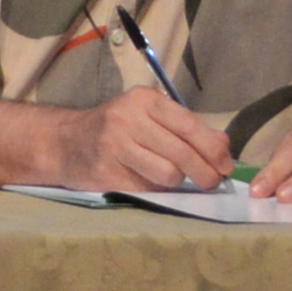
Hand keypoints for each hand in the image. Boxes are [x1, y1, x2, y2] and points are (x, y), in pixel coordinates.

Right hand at [50, 85, 235, 192]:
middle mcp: (127, 118)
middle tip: (212, 182)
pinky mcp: (106, 171)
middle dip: (205, 173)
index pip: (189, 126)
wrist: (65, 142)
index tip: (226, 166)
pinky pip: (147, 188)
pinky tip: (148, 180)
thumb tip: (223, 144)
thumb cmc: (116, 129)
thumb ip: (187, 128)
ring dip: (178, 182)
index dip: (213, 150)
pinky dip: (155, 189)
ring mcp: (114, 145)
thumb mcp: (150, 118)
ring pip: (168, 174)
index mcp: (144, 100)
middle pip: (182, 153)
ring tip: (173, 178)